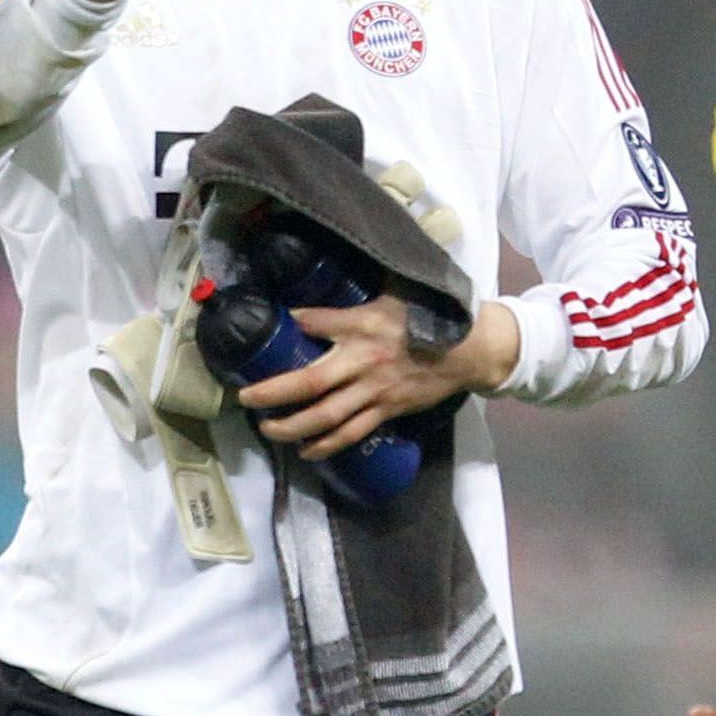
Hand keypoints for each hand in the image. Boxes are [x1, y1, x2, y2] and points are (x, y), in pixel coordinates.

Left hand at [238, 297, 518, 459]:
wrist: (470, 350)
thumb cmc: (431, 316)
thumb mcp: (399, 289)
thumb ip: (366, 283)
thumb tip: (340, 266)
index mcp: (366, 323)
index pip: (321, 322)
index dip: (299, 321)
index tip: (281, 320)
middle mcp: (364, 360)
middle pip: (310, 382)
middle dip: (274, 392)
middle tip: (245, 398)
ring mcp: (375, 390)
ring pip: (326, 416)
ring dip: (292, 426)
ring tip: (267, 429)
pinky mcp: (387, 410)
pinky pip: (351, 433)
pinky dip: (326, 445)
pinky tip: (305, 450)